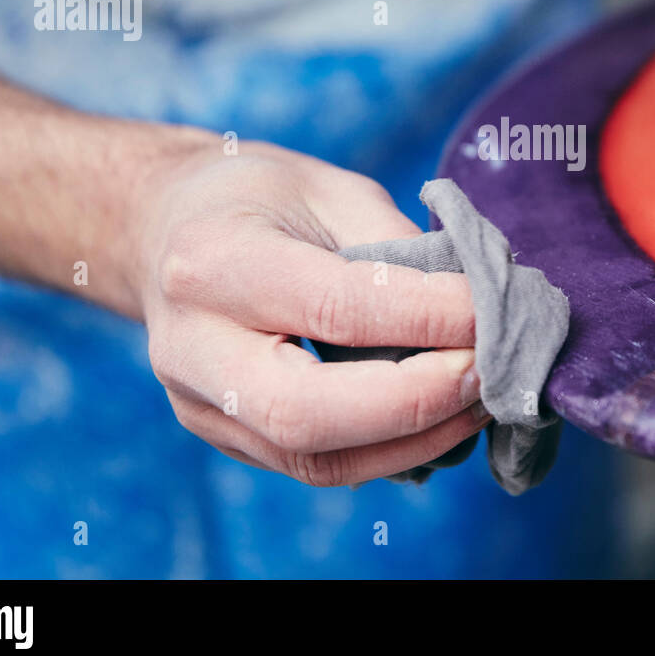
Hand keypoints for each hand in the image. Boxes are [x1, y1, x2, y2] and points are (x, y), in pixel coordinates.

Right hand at [132, 139, 488, 484]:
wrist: (160, 230)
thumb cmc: (254, 198)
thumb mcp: (327, 190)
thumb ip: (395, 251)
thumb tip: (477, 310)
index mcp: (211, 262)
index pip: (334, 308)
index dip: (428, 317)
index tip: (493, 310)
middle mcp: (191, 345)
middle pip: (305, 413)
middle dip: (416, 401)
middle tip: (489, 371)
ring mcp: (199, 403)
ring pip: (313, 459)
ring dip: (415, 440)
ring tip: (480, 401)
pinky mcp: (223, 435)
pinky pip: (314, 465)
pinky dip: (389, 451)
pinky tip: (439, 420)